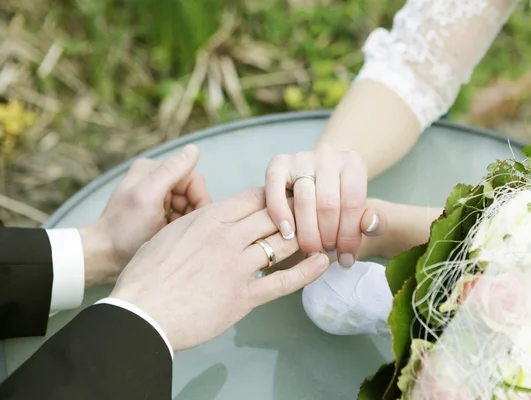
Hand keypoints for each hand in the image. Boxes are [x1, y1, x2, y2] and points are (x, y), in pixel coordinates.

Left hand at [80, 145, 210, 286]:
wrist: (104, 256)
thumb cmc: (125, 229)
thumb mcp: (149, 196)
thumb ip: (172, 171)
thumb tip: (194, 148)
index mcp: (152, 169)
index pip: (192, 178)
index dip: (199, 198)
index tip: (194, 219)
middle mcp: (155, 179)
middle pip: (191, 193)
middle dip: (191, 211)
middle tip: (179, 229)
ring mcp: (156, 197)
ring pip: (188, 206)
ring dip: (185, 220)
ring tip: (170, 233)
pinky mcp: (156, 213)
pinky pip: (180, 216)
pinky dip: (178, 226)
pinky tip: (167, 236)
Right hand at [109, 187, 329, 351]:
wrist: (140, 314)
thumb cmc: (145, 275)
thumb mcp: (168, 235)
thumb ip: (194, 224)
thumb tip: (208, 220)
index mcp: (207, 219)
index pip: (254, 197)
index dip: (276, 195)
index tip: (289, 195)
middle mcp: (227, 238)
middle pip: (273, 216)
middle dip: (295, 212)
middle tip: (312, 212)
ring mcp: (237, 267)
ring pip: (282, 244)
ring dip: (304, 238)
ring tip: (321, 234)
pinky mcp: (242, 297)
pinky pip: (283, 282)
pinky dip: (307, 272)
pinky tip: (322, 264)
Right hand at [265, 144, 385, 266]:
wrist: (317, 177)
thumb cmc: (341, 198)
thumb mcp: (362, 208)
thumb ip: (372, 221)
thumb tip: (371, 225)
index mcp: (353, 163)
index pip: (352, 204)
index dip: (349, 236)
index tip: (346, 258)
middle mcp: (327, 155)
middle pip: (328, 204)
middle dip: (328, 236)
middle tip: (326, 253)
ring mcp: (301, 157)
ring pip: (304, 201)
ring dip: (307, 232)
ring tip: (311, 249)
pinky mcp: (279, 164)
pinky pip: (276, 191)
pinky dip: (280, 214)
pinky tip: (287, 234)